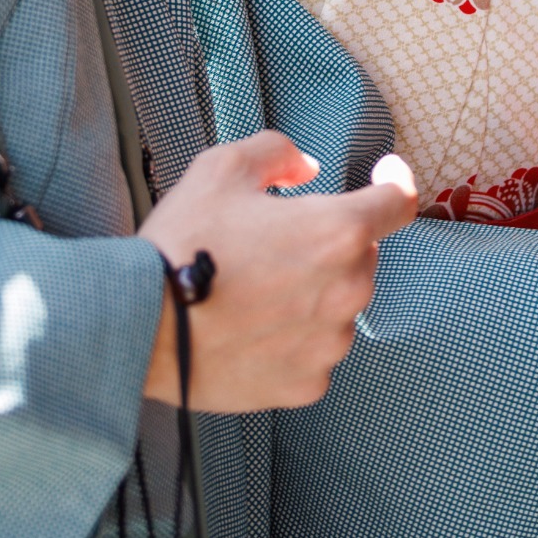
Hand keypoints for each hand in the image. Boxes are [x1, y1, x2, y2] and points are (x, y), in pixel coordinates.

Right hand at [138, 132, 419, 413]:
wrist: (141, 325)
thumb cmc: (182, 243)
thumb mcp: (222, 167)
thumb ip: (278, 153)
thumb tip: (309, 167)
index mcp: (338, 232)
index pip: (396, 202)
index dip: (393, 183)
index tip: (385, 177)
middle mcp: (348, 291)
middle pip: (360, 256)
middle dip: (329, 244)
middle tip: (271, 245)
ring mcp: (330, 343)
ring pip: (338, 307)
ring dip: (313, 294)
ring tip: (253, 293)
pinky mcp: (307, 384)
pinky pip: (314, 352)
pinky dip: (293, 339)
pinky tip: (250, 330)